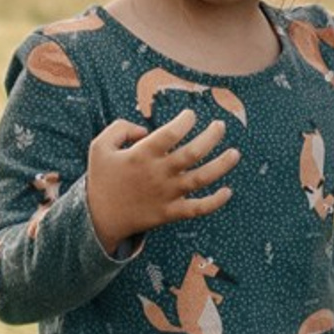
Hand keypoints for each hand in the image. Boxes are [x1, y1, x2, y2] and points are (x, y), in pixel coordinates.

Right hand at [86, 108, 238, 251]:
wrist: (99, 218)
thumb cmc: (101, 178)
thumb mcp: (99, 146)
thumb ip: (120, 128)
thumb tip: (145, 130)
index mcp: (142, 155)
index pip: (172, 132)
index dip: (185, 120)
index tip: (190, 115)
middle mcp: (159, 173)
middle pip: (194, 152)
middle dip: (212, 136)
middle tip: (221, 126)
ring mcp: (167, 194)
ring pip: (202, 178)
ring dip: (222, 165)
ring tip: (235, 153)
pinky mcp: (170, 213)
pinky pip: (198, 208)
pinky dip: (215, 202)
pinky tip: (228, 191)